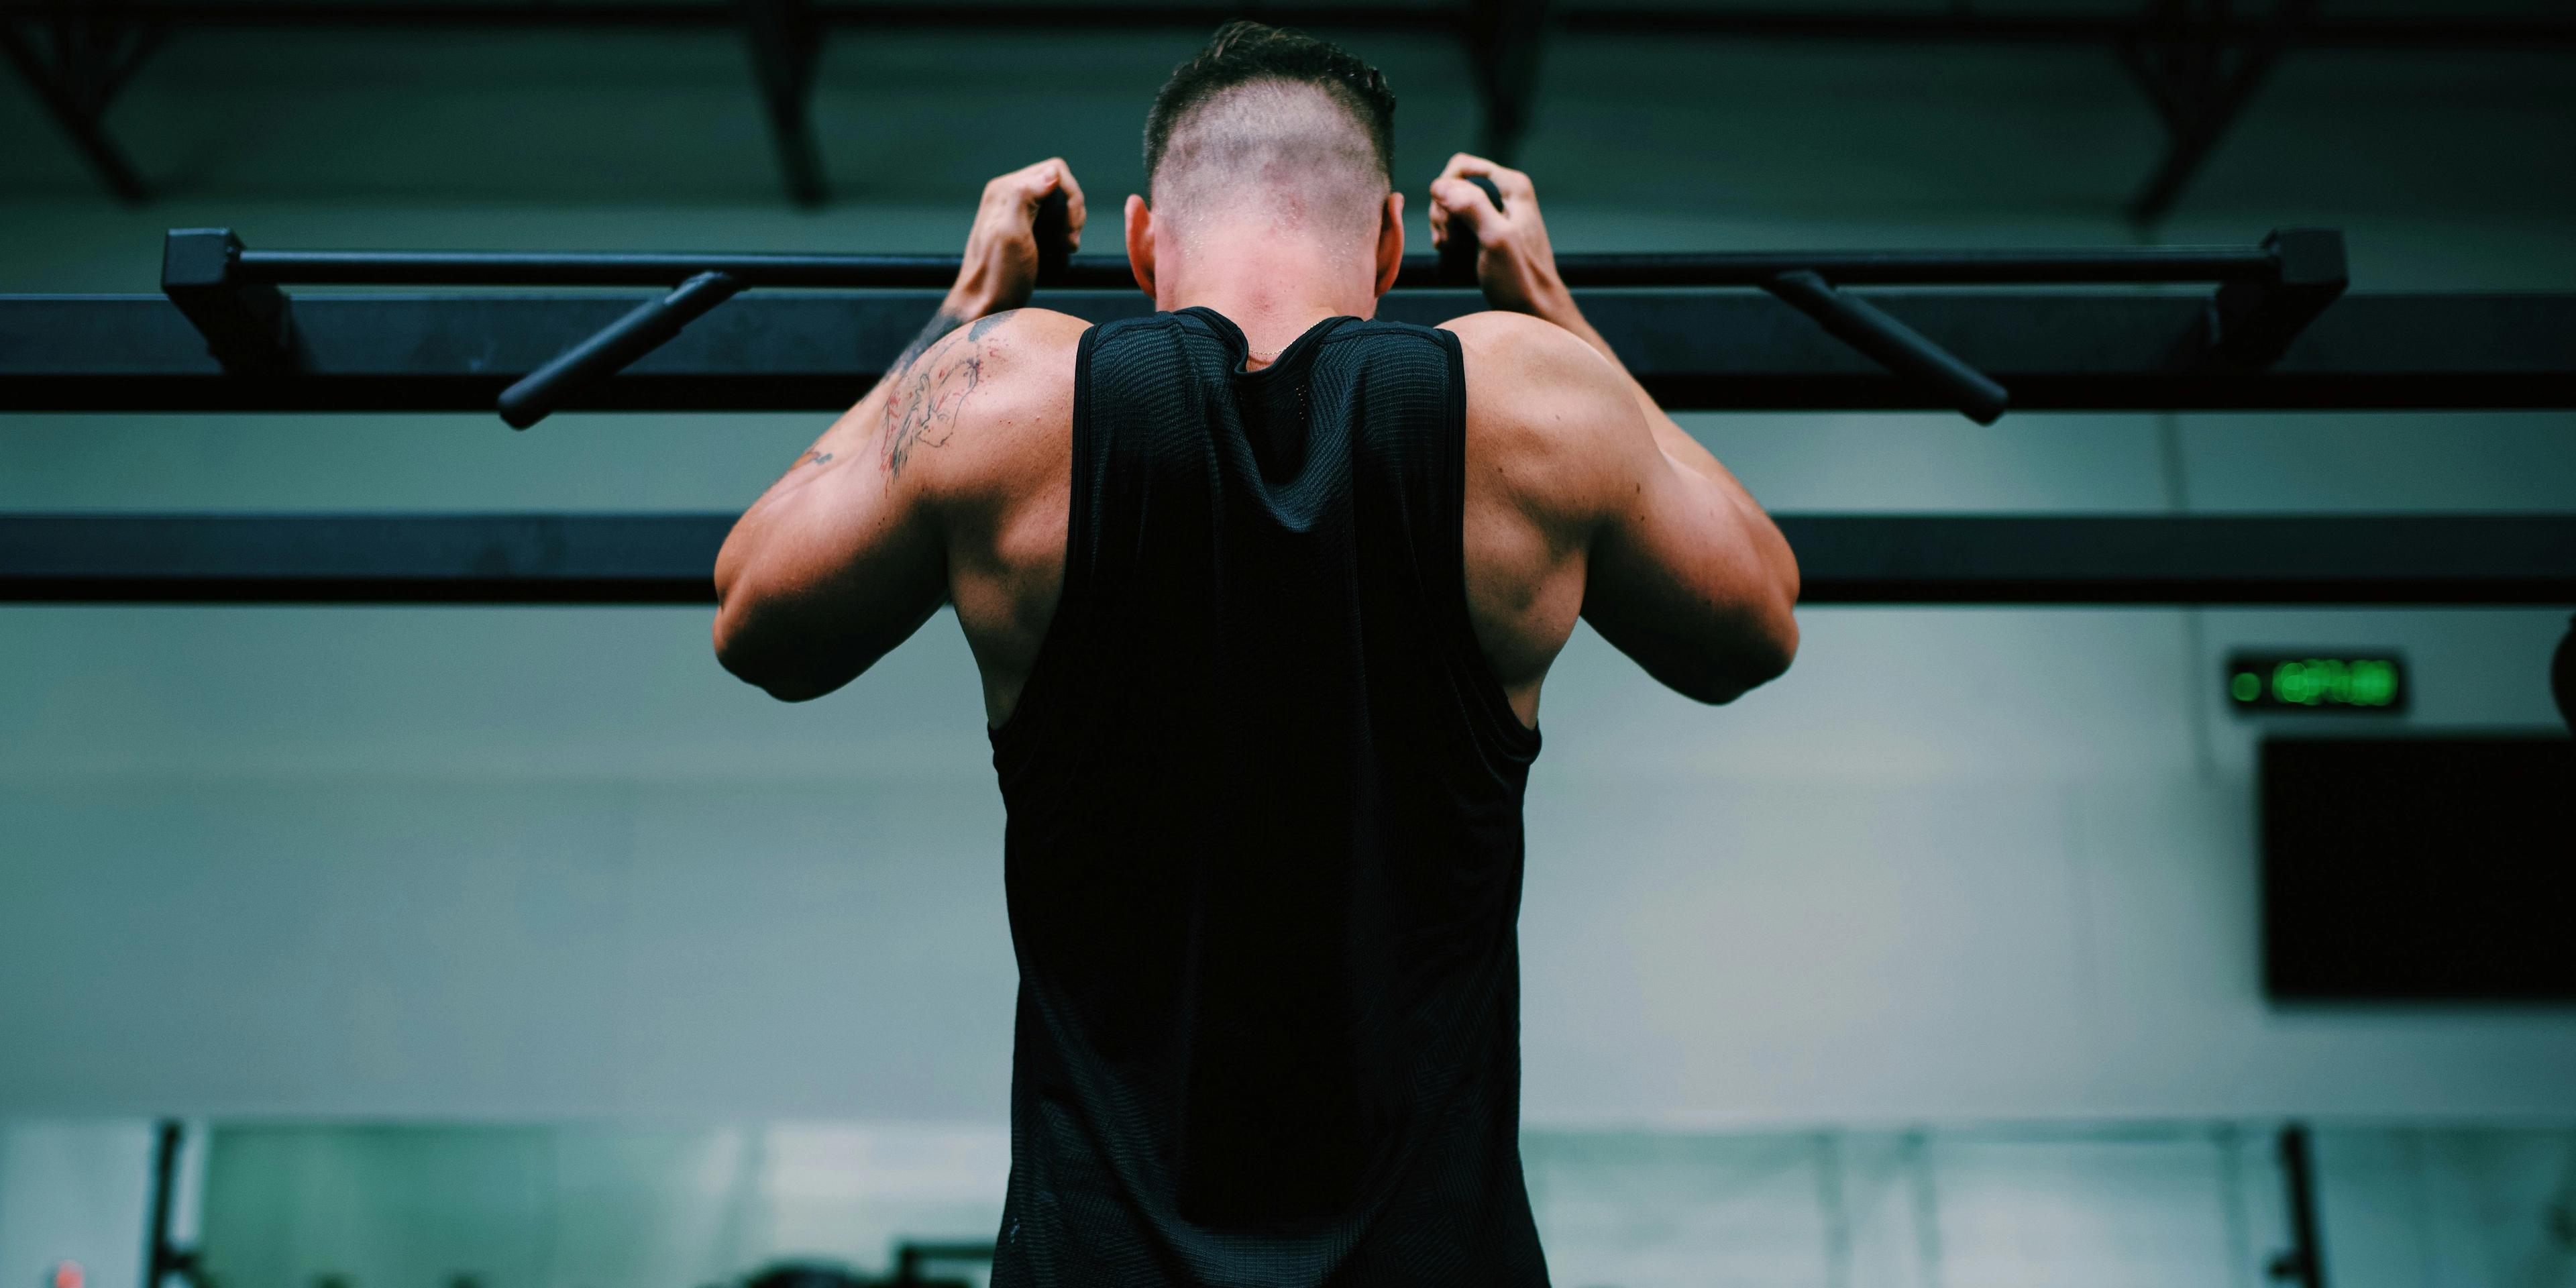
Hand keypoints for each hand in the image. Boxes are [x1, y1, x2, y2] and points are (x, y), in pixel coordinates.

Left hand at [946, 158, 1085, 318]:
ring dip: (1071, 222)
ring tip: (1067, 246)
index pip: (1054, 171)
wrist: (984, 307)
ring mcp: (1016, 210)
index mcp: (1005, 190)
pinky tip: (1062, 248)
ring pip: (1059, 200)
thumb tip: (1052, 174)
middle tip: (1069, 240)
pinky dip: (1064, 229)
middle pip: (1059, 183)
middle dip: (1073, 211)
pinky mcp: (1023, 226)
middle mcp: (1009, 194)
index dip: (1071, 198)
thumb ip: (1026, 197)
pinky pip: (1053, 215)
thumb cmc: (997, 277)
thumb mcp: (1012, 235)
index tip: (1070, 229)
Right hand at [1428, 153, 1571, 323]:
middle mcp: (1506, 192)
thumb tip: (1439, 185)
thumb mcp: (1496, 240)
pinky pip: (1457, 220)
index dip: (1447, 190)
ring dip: (1443, 225)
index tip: (1450, 222)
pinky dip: (1448, 234)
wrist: (1535, 308)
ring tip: (1448, 249)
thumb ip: (1472, 207)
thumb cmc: (1521, 279)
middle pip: (1454, 184)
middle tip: (1448, 240)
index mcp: (1513, 186)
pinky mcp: (1489, 229)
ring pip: (1452, 203)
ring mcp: (1497, 211)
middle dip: (1443, 211)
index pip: (1461, 165)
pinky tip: (1448, 251)